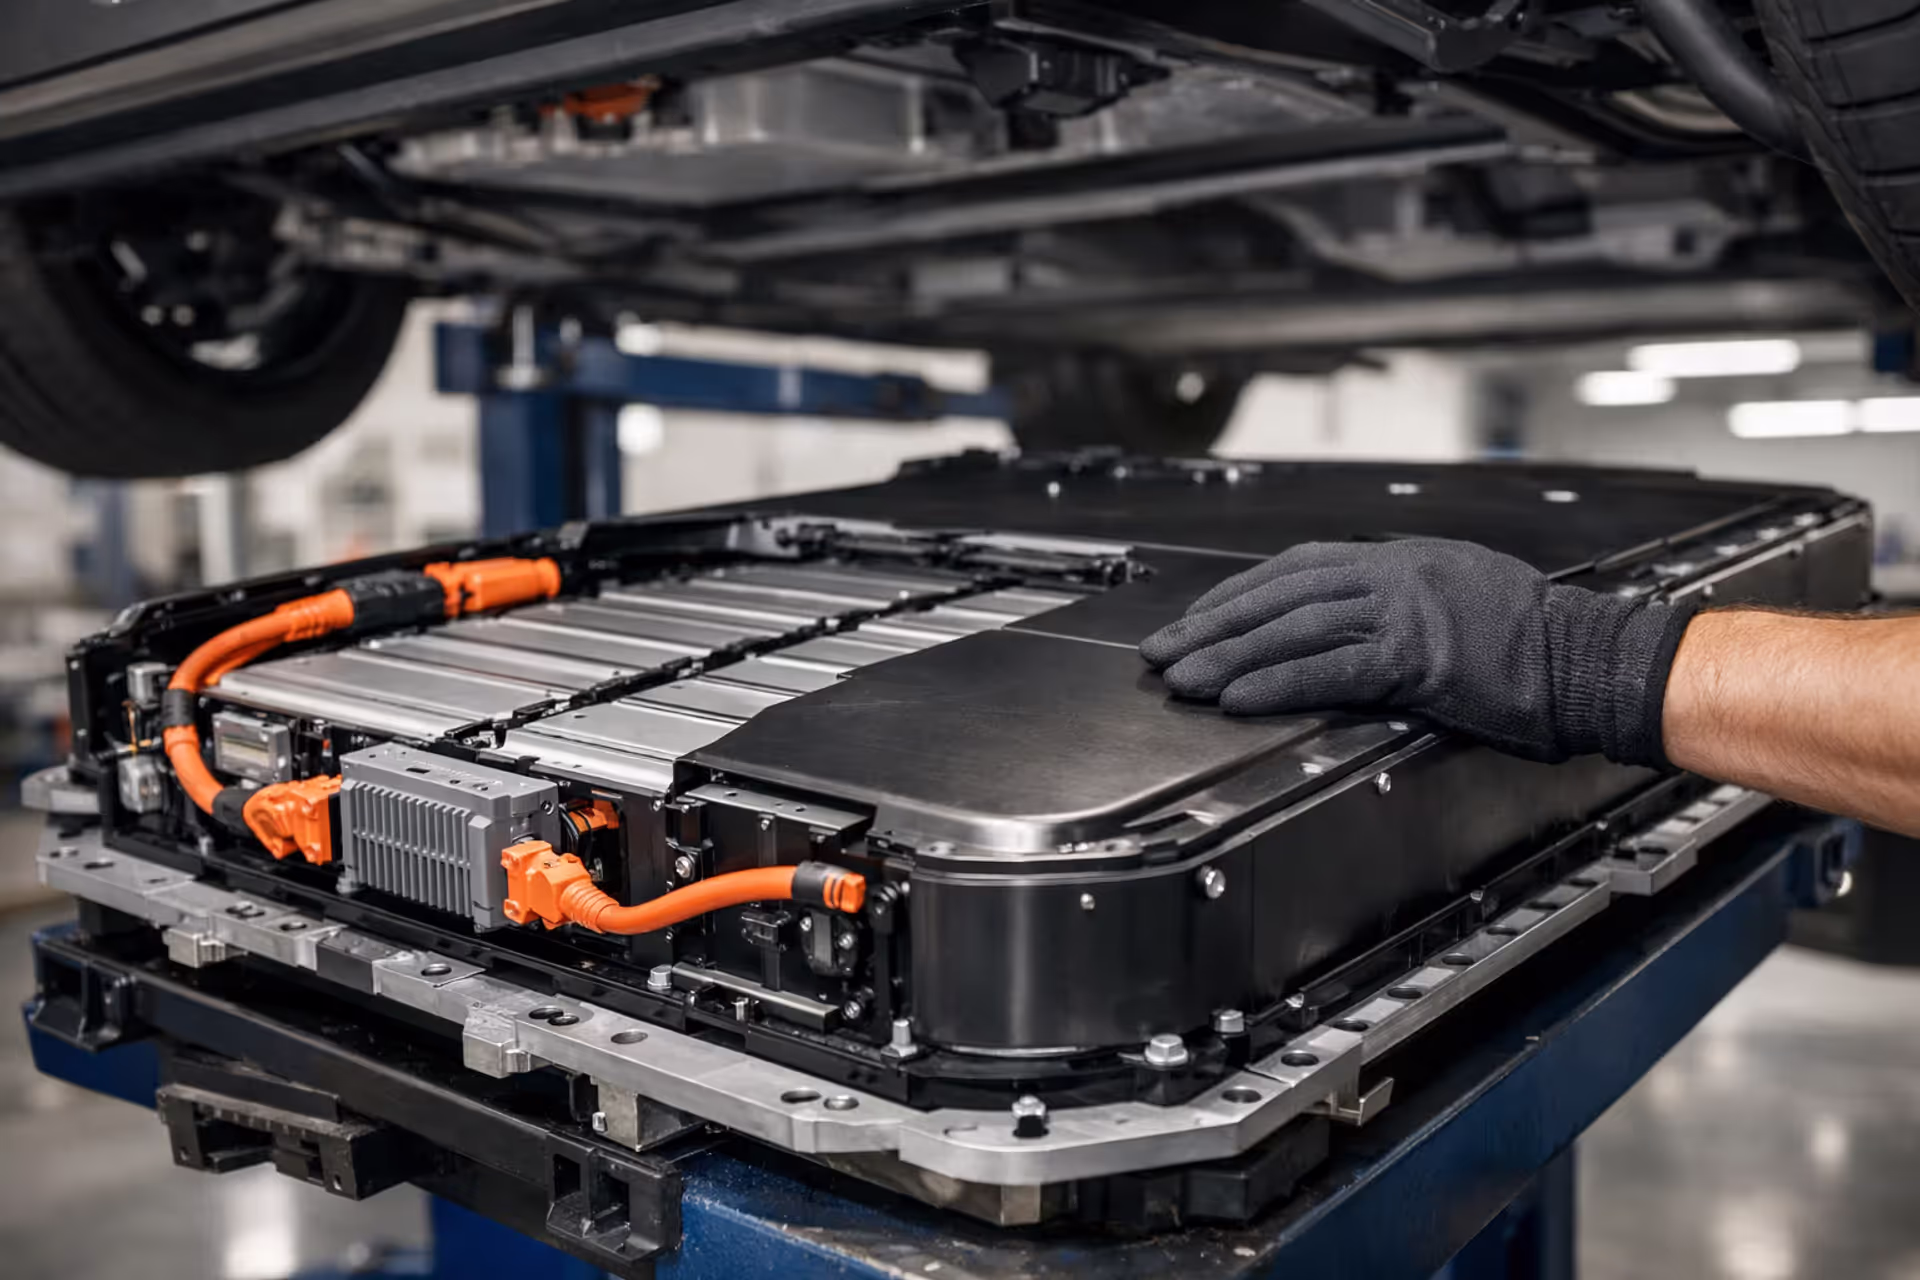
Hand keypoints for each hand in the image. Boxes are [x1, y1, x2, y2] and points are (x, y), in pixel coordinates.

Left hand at [1138, 539, 1696, 764]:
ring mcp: (1404, 610)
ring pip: (1291, 629)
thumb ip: (1405, 603)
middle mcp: (1394, 574)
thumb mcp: (1462, 597)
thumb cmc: (1540, 641)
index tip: (1199, 618)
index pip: (1299, 568)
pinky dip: (1275, 683)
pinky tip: (1236, 698)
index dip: (1241, 595)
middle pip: (1280, 594)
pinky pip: (1328, 669)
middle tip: (1164, 651)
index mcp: (1402, 559)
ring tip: (1181, 679)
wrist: (1595, 658)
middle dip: (1214, 625)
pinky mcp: (1415, 655)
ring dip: (1228, 657)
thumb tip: (1355, 627)